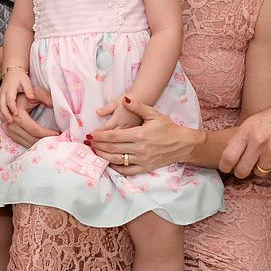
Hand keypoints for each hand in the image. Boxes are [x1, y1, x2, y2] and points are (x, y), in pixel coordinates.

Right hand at [0, 67, 34, 121]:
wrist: (12, 71)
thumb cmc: (20, 77)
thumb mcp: (26, 81)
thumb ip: (29, 89)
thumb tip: (32, 97)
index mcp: (10, 88)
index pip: (10, 99)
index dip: (12, 107)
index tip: (16, 114)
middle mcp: (3, 92)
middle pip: (1, 105)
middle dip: (5, 114)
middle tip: (11, 121)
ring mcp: (0, 95)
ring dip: (1, 114)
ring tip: (7, 122)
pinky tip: (4, 118)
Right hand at [2, 86, 57, 148]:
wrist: (12, 99)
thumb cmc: (26, 95)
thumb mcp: (36, 92)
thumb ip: (46, 97)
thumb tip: (56, 105)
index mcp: (18, 115)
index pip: (35, 129)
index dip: (47, 133)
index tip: (58, 133)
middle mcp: (12, 124)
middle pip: (32, 139)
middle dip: (46, 140)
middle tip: (58, 139)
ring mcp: (10, 131)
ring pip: (28, 144)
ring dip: (41, 144)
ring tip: (52, 140)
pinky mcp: (11, 135)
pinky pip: (24, 144)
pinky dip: (34, 144)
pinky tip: (43, 141)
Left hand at [89, 95, 203, 175]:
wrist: (182, 144)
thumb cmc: (167, 127)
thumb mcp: (153, 114)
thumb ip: (138, 106)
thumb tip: (126, 99)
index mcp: (139, 135)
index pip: (113, 137)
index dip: (100, 136)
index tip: (90, 135)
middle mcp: (139, 149)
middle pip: (112, 149)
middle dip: (98, 146)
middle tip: (88, 143)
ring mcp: (142, 160)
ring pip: (117, 160)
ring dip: (103, 156)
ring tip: (94, 152)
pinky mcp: (145, 168)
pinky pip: (127, 171)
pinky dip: (116, 168)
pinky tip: (109, 163)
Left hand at [219, 96, 270, 178]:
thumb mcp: (252, 122)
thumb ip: (239, 137)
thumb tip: (226, 153)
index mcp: (246, 131)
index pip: (228, 156)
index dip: (224, 167)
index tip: (226, 169)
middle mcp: (258, 141)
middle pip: (242, 170)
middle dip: (241, 172)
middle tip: (244, 169)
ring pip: (259, 172)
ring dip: (261, 168)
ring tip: (265, 156)